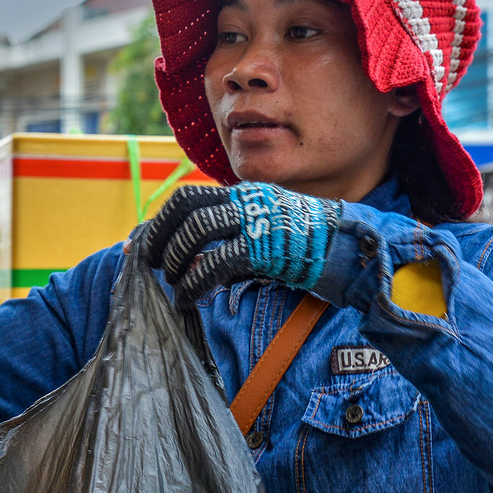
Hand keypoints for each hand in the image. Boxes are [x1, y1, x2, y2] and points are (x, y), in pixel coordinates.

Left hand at [147, 183, 336, 305]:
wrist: (353, 249)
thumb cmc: (308, 247)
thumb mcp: (264, 235)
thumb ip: (227, 242)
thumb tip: (188, 261)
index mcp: (243, 195)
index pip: (188, 198)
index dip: (158, 222)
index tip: (139, 244)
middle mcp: (246, 200)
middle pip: (184, 206)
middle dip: (159, 235)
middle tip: (150, 263)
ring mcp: (255, 221)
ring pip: (196, 230)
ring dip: (176, 259)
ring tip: (172, 283)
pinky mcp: (264, 248)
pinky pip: (216, 262)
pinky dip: (195, 282)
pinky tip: (188, 298)